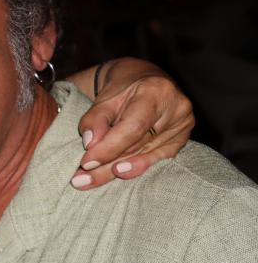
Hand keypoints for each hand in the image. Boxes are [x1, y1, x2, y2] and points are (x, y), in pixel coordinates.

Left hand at [72, 58, 194, 188]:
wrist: (144, 81)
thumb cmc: (123, 89)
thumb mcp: (104, 98)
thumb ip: (95, 119)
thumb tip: (90, 143)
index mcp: (156, 91)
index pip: (133, 128)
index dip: (109, 148)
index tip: (86, 162)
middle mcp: (176, 108)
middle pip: (138, 145)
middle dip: (106, 164)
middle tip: (80, 179)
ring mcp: (182, 125)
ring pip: (144, 155)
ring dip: (115, 171)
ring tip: (89, 181)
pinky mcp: (181, 139)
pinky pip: (156, 159)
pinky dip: (134, 167)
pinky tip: (118, 175)